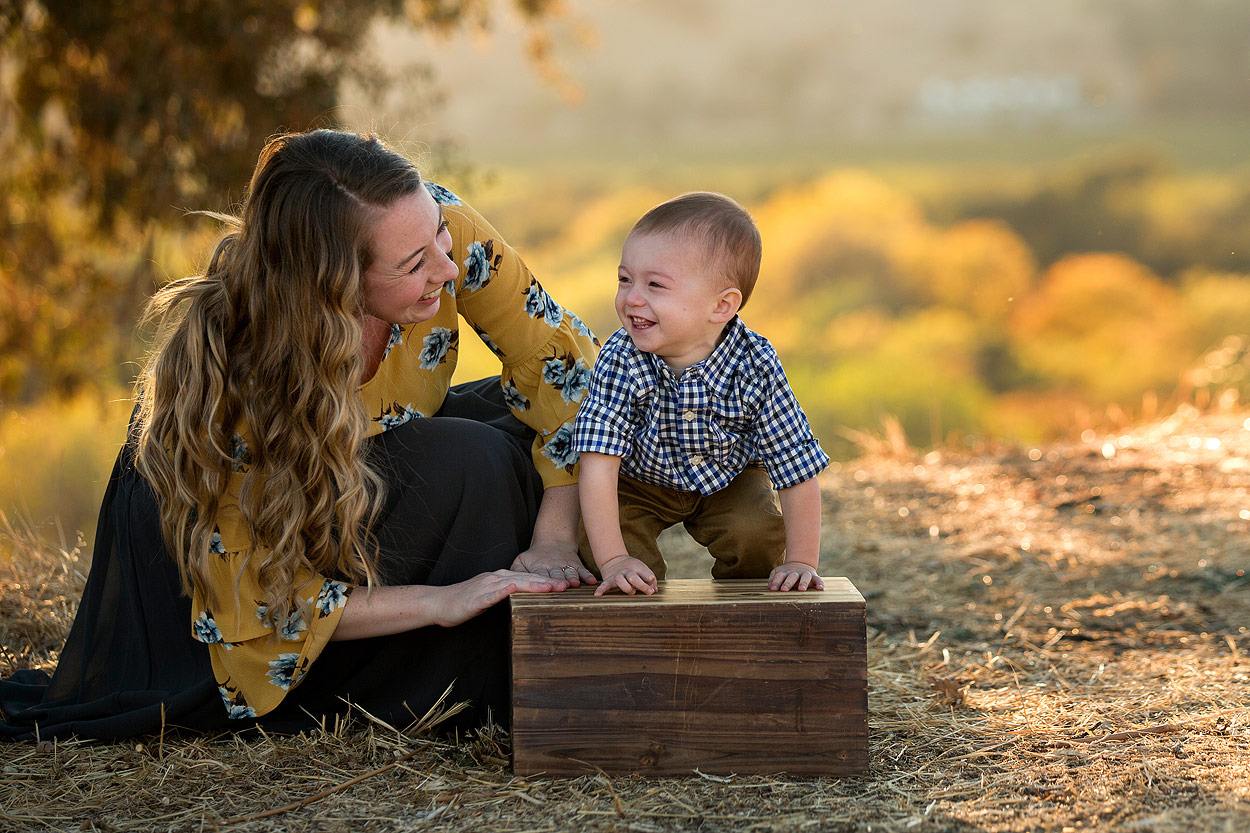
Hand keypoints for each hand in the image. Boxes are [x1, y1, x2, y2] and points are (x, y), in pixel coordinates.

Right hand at [429, 569, 557, 626]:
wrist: (438, 603)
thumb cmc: (464, 602)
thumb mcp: (489, 597)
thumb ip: (506, 595)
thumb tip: (524, 598)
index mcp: (500, 578)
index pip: (527, 578)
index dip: (546, 580)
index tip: (565, 585)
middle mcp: (495, 578)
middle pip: (525, 578)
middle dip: (547, 582)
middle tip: (567, 586)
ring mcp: (486, 587)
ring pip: (513, 584)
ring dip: (532, 585)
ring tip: (550, 587)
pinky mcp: (476, 598)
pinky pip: (491, 594)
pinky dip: (503, 591)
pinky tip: (514, 589)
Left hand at [511, 543, 596, 588]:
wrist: (553, 540)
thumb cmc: (534, 556)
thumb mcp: (521, 561)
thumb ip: (516, 572)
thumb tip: (509, 583)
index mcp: (539, 567)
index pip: (540, 575)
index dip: (543, 581)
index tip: (547, 587)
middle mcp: (553, 567)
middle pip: (556, 575)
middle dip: (559, 581)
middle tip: (562, 587)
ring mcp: (565, 566)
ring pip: (569, 572)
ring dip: (572, 578)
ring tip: (575, 584)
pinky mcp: (575, 565)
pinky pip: (582, 570)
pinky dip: (587, 575)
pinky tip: (592, 581)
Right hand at [595, 555, 657, 595]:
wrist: (614, 559)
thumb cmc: (632, 568)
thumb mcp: (642, 569)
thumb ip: (650, 579)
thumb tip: (655, 590)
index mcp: (637, 568)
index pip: (646, 574)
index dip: (650, 580)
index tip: (652, 589)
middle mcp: (627, 571)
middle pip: (634, 578)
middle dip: (641, 585)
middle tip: (648, 592)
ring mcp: (618, 575)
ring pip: (620, 581)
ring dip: (627, 588)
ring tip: (632, 592)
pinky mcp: (609, 580)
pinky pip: (604, 585)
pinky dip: (600, 589)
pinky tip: (597, 595)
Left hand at [768, 561, 823, 591]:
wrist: (800, 563)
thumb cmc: (786, 573)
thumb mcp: (778, 573)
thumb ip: (773, 579)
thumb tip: (769, 587)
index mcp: (785, 572)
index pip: (779, 576)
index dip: (776, 582)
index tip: (772, 589)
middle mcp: (795, 572)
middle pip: (791, 576)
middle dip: (788, 583)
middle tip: (784, 589)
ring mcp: (805, 574)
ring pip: (805, 577)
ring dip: (803, 583)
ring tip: (802, 589)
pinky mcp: (814, 576)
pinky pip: (818, 579)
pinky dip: (820, 583)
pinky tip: (820, 588)